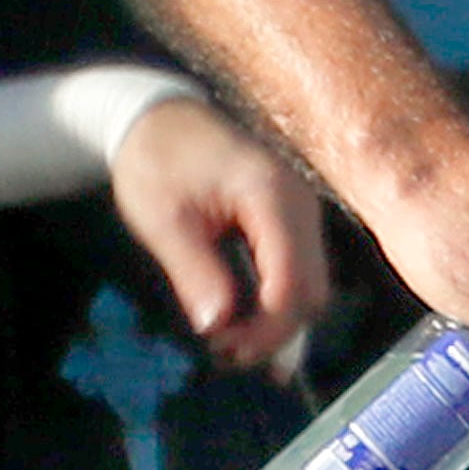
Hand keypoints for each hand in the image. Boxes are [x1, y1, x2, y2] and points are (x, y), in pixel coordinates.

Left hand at [108, 93, 328, 370]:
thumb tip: (217, 327)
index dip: (266, 331)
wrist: (159, 116)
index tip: (225, 351)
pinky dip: (278, 301)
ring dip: (277, 321)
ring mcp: (302, 209)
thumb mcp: (163, 221)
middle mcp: (301, 203)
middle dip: (275, 333)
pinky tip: (246, 319)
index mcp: (270, 197)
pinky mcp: (294, 218)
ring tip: (230, 339)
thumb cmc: (155, 160)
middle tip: (225, 353)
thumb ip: (195, 274)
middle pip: (313, 291)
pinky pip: (301, 270)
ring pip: (312, 285)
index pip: (291, 284)